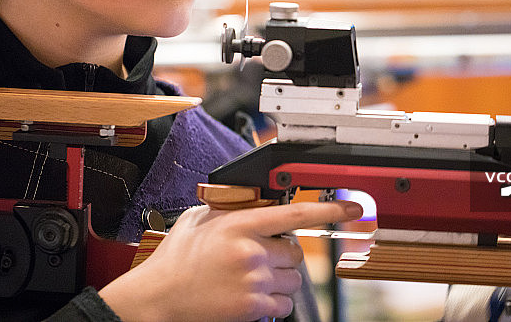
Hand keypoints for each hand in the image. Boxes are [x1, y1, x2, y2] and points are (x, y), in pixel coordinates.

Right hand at [99, 200, 361, 321]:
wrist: (157, 299)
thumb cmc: (175, 259)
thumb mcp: (199, 219)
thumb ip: (231, 208)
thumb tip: (256, 203)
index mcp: (239, 224)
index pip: (295, 214)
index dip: (329, 210)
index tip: (353, 208)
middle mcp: (251, 252)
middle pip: (295, 252)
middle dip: (281, 255)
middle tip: (256, 258)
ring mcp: (254, 281)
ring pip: (293, 279)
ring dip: (278, 279)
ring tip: (247, 278)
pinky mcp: (253, 308)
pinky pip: (283, 304)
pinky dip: (272, 301)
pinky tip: (248, 295)